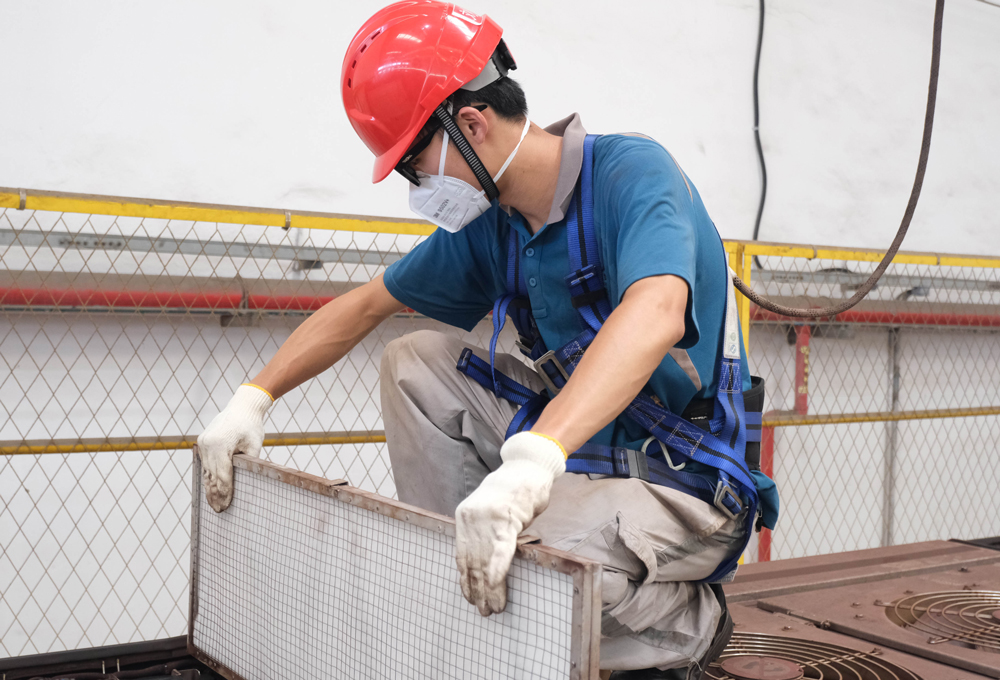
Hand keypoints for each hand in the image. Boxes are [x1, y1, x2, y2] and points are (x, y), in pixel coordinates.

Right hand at [196, 384, 272, 511]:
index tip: (226, 506)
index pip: (222, 475)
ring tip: (213, 505)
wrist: (243, 406)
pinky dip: (207, 477)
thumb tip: (246, 485)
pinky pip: (205, 464)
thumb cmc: (252, 426)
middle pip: (211, 476)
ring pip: (206, 471)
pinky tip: (209, 489)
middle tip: (219, 511)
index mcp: (220, 445)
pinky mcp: (203, 442)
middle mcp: (208, 444)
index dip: (224, 493)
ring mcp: (203, 443)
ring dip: (209, 488)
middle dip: (215, 495)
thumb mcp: (254, 446)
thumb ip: (249, 464)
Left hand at [455, 431, 565, 615]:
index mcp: (464, 516)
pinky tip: (496, 586)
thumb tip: (484, 566)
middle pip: (473, 562)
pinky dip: (498, 570)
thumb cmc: (512, 492)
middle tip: (483, 609)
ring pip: (485, 560)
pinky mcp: (506, 519)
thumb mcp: (489, 512)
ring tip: (494, 606)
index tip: (470, 597)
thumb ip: (484, 534)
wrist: (527, 467)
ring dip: (490, 587)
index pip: (461, 555)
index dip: (465, 580)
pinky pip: (501, 551)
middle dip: (477, 589)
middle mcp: (472, 518)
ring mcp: (488, 518)